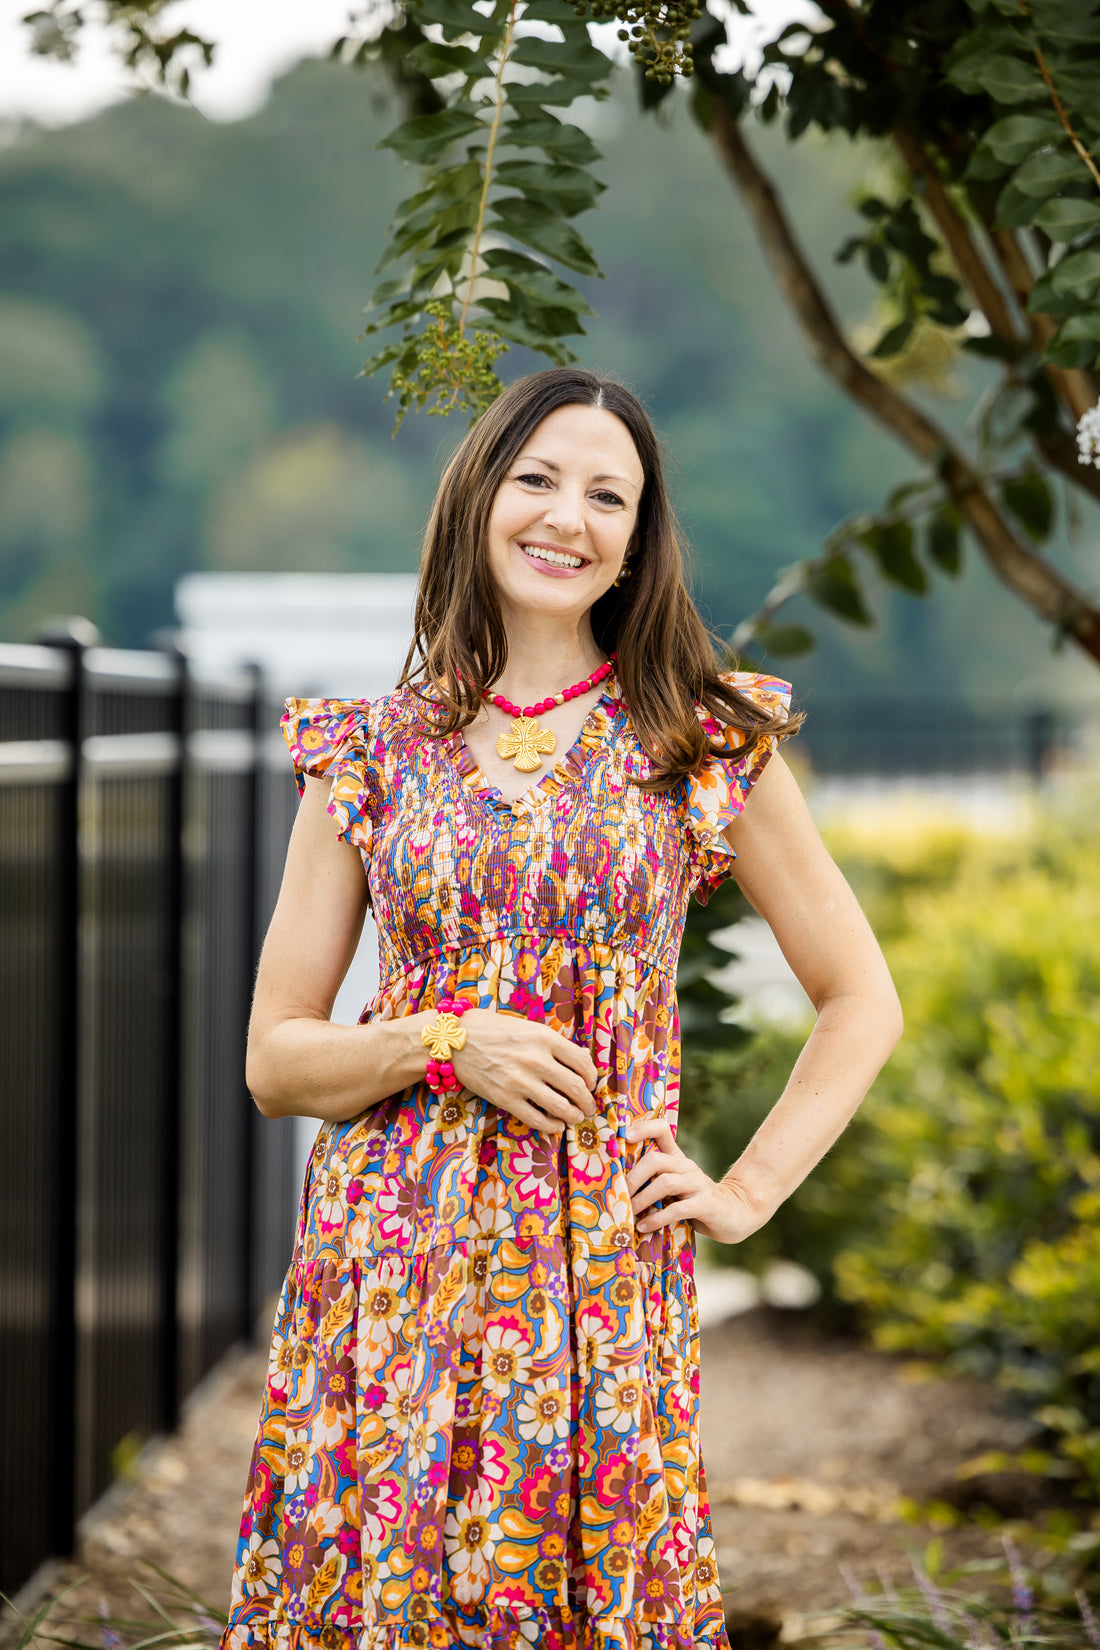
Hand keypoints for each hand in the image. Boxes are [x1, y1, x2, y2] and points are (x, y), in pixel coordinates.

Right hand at [448, 1008, 597, 1133]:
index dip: (592, 1077)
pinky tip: (556, 1124)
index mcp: (545, 1037)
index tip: (591, 1084)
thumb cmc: (492, 1030)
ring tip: (576, 1118)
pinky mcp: (505, 1099)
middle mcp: (537, 1059)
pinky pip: (537, 1119)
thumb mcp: (528, 1027)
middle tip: (589, 1106)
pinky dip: (552, 1126)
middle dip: (587, 1101)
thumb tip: (579, 1061)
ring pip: (561, 1107)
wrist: (454, 1039)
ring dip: (574, 1116)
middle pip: (576, 1087)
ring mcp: (521, 1081)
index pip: (583, 1062)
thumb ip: (552, 1044)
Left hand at [625, 1116, 764, 1243]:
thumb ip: (653, 1181)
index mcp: (677, 1158)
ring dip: (642, 1199)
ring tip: (629, 1213)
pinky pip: (677, 1209)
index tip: (625, 1135)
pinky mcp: (705, 1204)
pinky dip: (657, 1218)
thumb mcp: (675, 1185)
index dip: (644, 1128)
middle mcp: (686, 1167)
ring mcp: (696, 1184)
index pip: (662, 1130)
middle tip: (619, 1194)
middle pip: (655, 1160)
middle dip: (633, 1178)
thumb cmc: (695, 1200)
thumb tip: (617, 1187)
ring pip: (664, 1183)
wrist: (735, 1213)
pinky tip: (644, 1226)